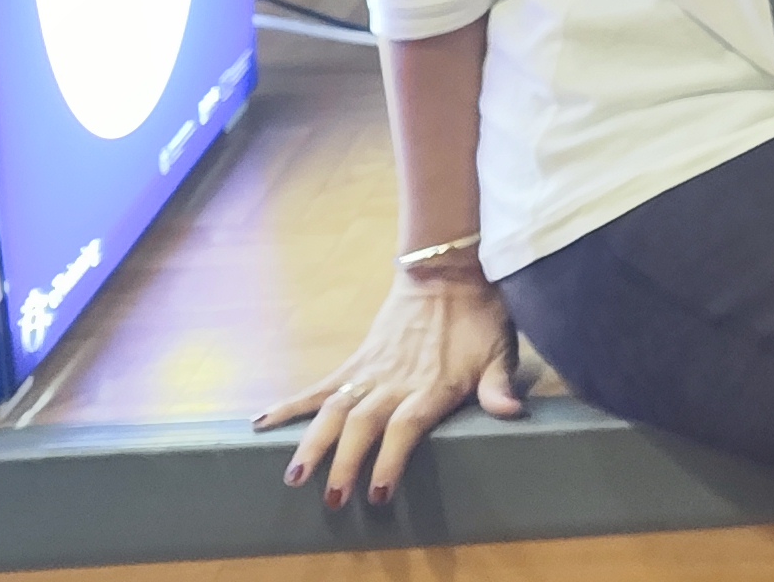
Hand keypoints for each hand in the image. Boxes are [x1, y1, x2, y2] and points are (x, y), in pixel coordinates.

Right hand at [258, 261, 523, 506]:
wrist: (446, 274)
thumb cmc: (479, 319)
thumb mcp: (500, 350)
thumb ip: (499, 385)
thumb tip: (512, 412)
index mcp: (433, 385)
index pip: (406, 427)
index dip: (390, 459)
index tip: (378, 493)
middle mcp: (396, 382)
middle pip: (364, 425)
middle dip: (346, 463)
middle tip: (332, 499)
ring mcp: (370, 372)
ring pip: (334, 411)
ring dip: (312, 443)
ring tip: (293, 477)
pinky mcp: (355, 363)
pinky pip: (318, 387)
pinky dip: (289, 406)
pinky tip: (260, 424)